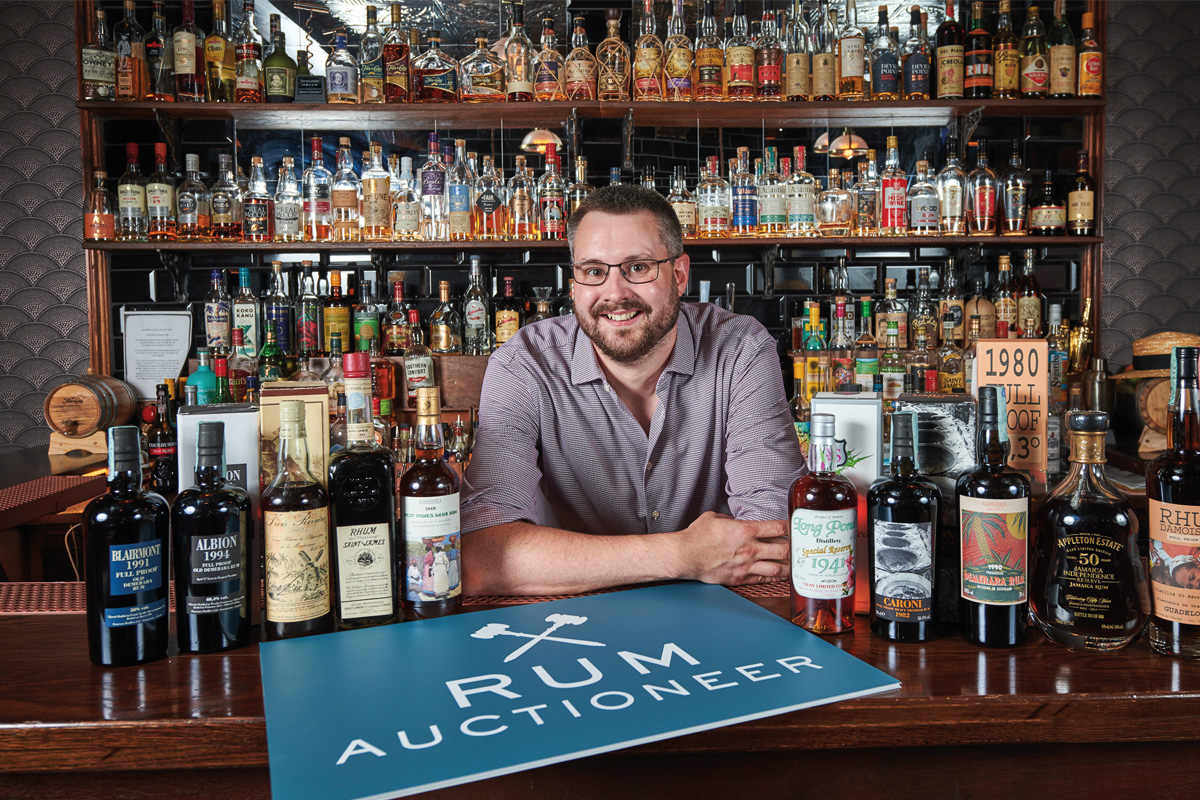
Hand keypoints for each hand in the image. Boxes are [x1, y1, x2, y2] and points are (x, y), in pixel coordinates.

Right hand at [668, 511, 789, 586]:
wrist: (686, 555)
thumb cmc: (697, 536)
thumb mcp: (715, 518)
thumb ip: (730, 520)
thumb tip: (734, 522)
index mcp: (745, 530)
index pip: (778, 528)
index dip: (790, 527)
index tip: (794, 528)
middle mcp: (750, 548)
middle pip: (784, 550)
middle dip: (794, 549)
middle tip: (800, 549)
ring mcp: (747, 565)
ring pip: (778, 568)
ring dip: (789, 567)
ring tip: (795, 566)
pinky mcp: (740, 578)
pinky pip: (764, 579)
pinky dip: (774, 577)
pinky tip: (779, 575)